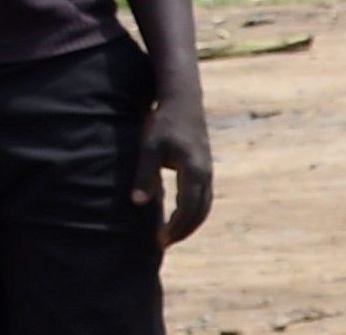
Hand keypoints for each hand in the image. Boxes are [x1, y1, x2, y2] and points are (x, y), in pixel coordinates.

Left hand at [139, 96, 215, 246]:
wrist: (183, 100)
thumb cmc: (163, 122)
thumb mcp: (149, 146)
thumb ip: (145, 175)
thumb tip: (137, 203)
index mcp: (193, 170)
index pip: (188, 208)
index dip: (175, 227)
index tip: (159, 240)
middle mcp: (205, 173)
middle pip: (200, 212)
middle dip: (183, 231)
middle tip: (164, 244)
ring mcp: (207, 170)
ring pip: (205, 206)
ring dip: (190, 223)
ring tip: (171, 234)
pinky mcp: (204, 167)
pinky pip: (203, 197)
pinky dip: (193, 211)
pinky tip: (178, 215)